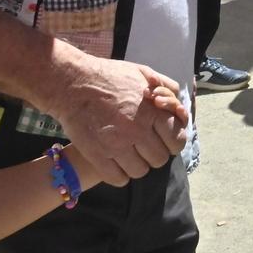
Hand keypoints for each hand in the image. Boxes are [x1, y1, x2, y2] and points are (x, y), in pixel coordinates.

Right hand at [43, 57, 187, 185]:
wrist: (72, 83)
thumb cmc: (109, 76)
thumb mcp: (143, 73)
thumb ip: (166, 88)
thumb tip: (179, 105)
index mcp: (152, 111)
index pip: (177, 140)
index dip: (173, 142)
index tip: (164, 140)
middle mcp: (137, 131)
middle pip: (159, 159)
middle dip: (154, 153)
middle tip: (144, 145)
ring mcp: (116, 145)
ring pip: (140, 171)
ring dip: (137, 165)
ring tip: (129, 154)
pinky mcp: (97, 155)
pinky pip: (118, 179)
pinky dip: (120, 175)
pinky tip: (115, 163)